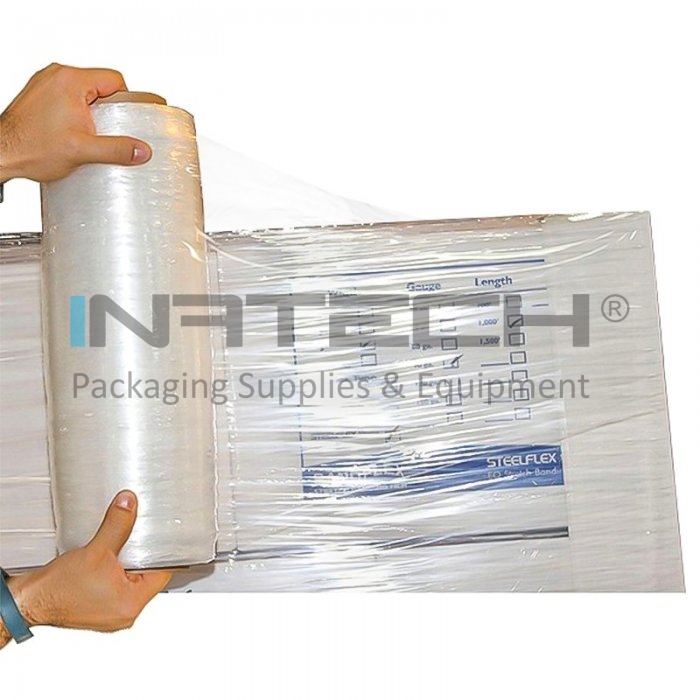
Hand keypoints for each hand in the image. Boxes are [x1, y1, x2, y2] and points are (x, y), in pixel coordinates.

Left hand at [0, 63, 150, 182]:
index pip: (115, 80)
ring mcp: (46, 82)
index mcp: (71, 80)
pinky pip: (68, 97)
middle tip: (104, 132)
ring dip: (91, 112)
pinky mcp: (39, 93)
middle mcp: (57, 75)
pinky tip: (72, 131)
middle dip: (108, 110)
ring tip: (86, 133)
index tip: (128, 120)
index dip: (126, 101)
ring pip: (84, 91)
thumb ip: (116, 150)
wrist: (2, 153)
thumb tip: (142, 150)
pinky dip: (75, 112)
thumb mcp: (82, 151)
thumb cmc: (32, 148)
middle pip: (100, 85)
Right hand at [5, 491, 170, 634]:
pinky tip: (108, 561)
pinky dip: (115, 572)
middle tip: (137, 538)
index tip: (160, 535)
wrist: (30, 600)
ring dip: (126, 563)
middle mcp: (125, 613)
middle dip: (142, 556)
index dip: (162, 551)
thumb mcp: (96, 550)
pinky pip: (118, 586)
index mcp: (131, 604)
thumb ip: (117, 525)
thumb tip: (129, 504)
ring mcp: (113, 613)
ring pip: (132, 580)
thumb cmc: (58, 587)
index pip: (162, 573)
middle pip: (148, 576)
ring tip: (119, 550)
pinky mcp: (102, 609)